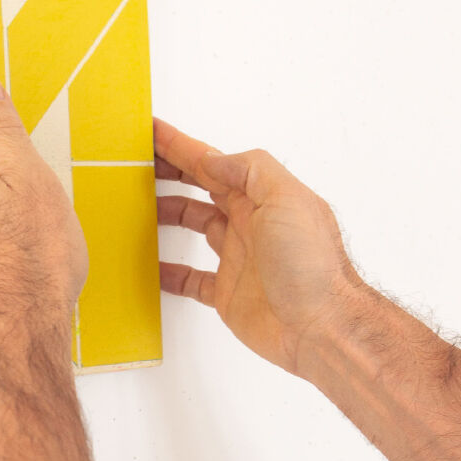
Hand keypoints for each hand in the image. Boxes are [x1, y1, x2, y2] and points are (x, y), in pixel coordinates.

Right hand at [155, 117, 363, 376]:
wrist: (320, 327)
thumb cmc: (311, 265)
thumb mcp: (285, 198)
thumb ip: (249, 171)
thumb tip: (213, 158)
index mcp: (262, 197)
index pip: (214, 163)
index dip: (182, 147)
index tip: (153, 133)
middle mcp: (250, 224)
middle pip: (202, 189)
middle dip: (172, 173)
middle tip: (140, 164)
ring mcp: (238, 259)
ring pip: (196, 227)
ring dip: (169, 214)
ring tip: (140, 206)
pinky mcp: (229, 294)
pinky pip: (192, 279)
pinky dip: (171, 272)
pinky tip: (153, 267)